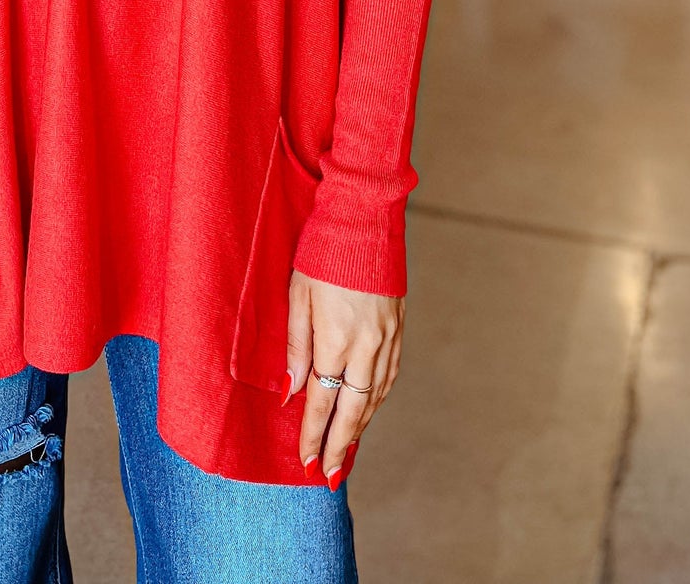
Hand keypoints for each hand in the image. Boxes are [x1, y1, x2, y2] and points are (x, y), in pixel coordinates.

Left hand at [283, 270, 403, 486]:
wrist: (364, 218)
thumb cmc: (322, 252)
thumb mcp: (297, 296)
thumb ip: (295, 346)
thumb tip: (291, 391)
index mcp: (336, 339)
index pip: (323, 400)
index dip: (312, 432)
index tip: (304, 458)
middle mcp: (367, 346)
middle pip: (353, 409)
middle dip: (338, 444)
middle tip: (327, 472)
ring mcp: (387, 338)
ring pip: (375, 396)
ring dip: (360, 426)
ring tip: (345, 449)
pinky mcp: (398, 327)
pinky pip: (389, 376)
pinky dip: (378, 399)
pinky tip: (369, 410)